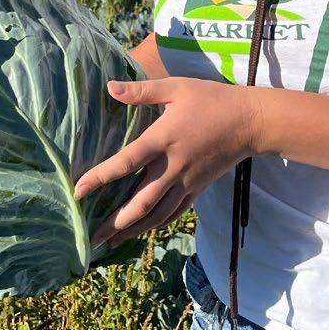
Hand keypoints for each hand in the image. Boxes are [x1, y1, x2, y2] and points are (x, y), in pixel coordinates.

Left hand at [73, 76, 258, 250]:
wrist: (250, 121)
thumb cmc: (210, 99)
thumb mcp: (176, 87)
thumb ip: (142, 90)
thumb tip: (109, 87)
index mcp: (163, 139)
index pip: (126, 162)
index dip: (101, 177)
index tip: (78, 191)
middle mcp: (173, 166)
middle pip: (140, 202)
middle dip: (114, 222)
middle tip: (91, 238)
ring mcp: (186, 182)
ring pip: (157, 214)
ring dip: (132, 230)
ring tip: (111, 243)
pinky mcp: (197, 189)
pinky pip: (174, 213)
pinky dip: (156, 224)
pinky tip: (142, 230)